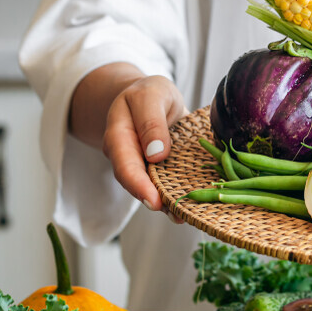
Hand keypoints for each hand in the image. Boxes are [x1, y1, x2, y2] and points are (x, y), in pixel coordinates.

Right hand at [101, 75, 188, 222]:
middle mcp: (128, 156)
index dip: (138, 185)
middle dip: (154, 200)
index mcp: (118, 136)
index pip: (124, 164)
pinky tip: (193, 206)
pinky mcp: (161, 169)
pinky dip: (179, 195)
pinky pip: (167, 184)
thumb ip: (151, 121)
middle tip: (174, 214)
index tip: (153, 201)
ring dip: (168, 203)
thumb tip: (156, 153)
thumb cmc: (150, 94)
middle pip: (137, 183)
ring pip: (152, 188)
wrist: (152, 98)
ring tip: (185, 216)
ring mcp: (144, 166)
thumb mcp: (152, 95)